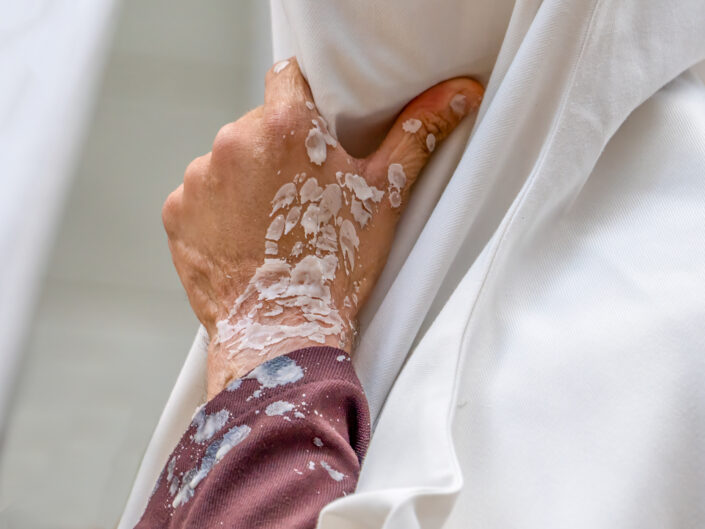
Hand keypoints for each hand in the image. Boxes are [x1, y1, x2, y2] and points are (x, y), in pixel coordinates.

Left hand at [163, 58, 482, 396]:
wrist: (283, 333)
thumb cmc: (338, 266)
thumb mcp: (384, 196)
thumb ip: (419, 133)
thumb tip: (463, 91)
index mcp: (284, 126)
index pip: (288, 79)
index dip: (305, 105)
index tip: (314, 134)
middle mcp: (232, 142)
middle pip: (259, 124)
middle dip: (279, 150)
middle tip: (303, 196)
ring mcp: (198, 180)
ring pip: (228, 161)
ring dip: (246, 180)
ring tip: (271, 224)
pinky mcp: (177, 214)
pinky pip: (200, 196)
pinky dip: (217, 211)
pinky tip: (243, 240)